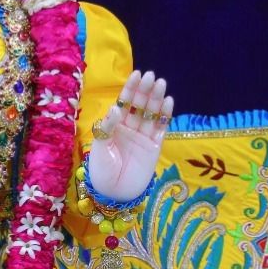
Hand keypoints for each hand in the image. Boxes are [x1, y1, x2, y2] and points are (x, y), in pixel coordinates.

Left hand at [86, 69, 173, 201]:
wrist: (114, 193)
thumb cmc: (102, 171)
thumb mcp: (100, 147)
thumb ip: (108, 127)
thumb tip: (116, 107)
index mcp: (114, 126)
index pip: (124, 103)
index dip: (130, 89)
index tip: (136, 75)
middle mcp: (129, 129)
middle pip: (139, 106)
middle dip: (145, 91)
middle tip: (151, 76)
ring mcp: (143, 137)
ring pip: (151, 114)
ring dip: (156, 99)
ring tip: (161, 84)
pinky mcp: (154, 147)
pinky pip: (161, 128)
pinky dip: (165, 115)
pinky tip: (168, 101)